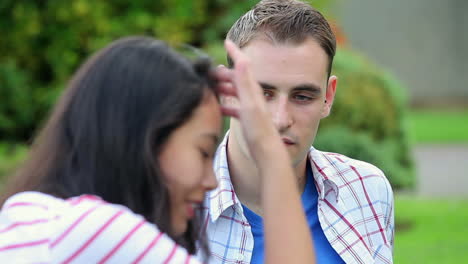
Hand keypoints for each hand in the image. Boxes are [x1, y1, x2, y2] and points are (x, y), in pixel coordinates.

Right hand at [214, 40, 281, 160]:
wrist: (268, 154)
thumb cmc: (259, 131)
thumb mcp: (251, 105)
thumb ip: (245, 83)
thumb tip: (241, 59)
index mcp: (254, 90)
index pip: (244, 65)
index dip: (236, 52)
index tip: (227, 40)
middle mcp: (255, 97)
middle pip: (238, 79)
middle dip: (224, 73)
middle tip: (209, 70)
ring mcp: (253, 109)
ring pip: (236, 93)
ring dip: (224, 87)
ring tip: (211, 87)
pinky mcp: (251, 121)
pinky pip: (237, 107)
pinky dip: (227, 104)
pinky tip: (221, 109)